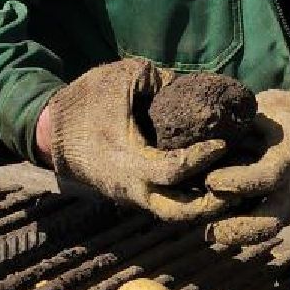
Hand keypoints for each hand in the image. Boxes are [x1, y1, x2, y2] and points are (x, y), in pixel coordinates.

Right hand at [48, 59, 229, 221]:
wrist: (51, 127)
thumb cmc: (88, 98)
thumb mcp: (125, 76)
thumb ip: (164, 82)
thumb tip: (200, 89)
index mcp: (127, 160)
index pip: (175, 171)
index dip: (203, 158)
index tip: (224, 141)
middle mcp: (130, 186)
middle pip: (179, 212)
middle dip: (211, 203)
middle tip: (238, 183)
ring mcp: (130, 195)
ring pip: (173, 213)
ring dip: (202, 204)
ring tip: (230, 185)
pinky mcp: (131, 194)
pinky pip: (163, 203)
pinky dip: (188, 197)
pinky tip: (209, 180)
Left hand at [202, 90, 289, 245]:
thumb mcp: (270, 107)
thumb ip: (242, 121)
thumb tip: (205, 125)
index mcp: (289, 160)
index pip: (265, 178)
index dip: (236, 182)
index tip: (210, 179)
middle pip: (265, 224)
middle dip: (233, 229)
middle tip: (205, 226)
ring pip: (262, 233)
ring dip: (233, 235)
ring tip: (207, 230)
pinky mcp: (284, 214)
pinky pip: (262, 229)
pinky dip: (240, 231)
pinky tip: (216, 225)